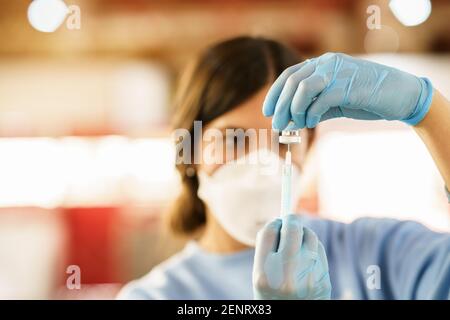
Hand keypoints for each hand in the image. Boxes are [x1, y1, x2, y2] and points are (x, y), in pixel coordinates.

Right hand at [253, 214, 330, 298]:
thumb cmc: (273, 295)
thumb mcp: (261, 276)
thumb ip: (267, 251)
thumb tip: (280, 220)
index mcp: (264, 274)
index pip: (269, 232)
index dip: (273, 223)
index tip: (276, 222)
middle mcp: (286, 275)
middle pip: (292, 228)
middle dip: (291, 220)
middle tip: (289, 220)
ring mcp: (308, 278)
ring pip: (310, 236)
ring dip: (303, 234)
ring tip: (297, 243)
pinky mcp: (323, 280)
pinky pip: (319, 251)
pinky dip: (312, 248)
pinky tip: (306, 258)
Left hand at [263, 52, 433, 129]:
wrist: (400, 96)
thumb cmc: (366, 98)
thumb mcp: (334, 102)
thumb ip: (314, 107)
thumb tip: (290, 121)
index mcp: (322, 64)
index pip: (290, 75)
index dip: (275, 93)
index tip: (267, 111)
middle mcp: (327, 63)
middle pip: (292, 81)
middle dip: (280, 105)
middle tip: (276, 125)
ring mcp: (338, 72)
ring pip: (303, 87)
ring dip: (294, 109)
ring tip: (296, 125)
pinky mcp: (348, 86)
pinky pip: (321, 99)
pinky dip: (312, 113)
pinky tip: (312, 124)